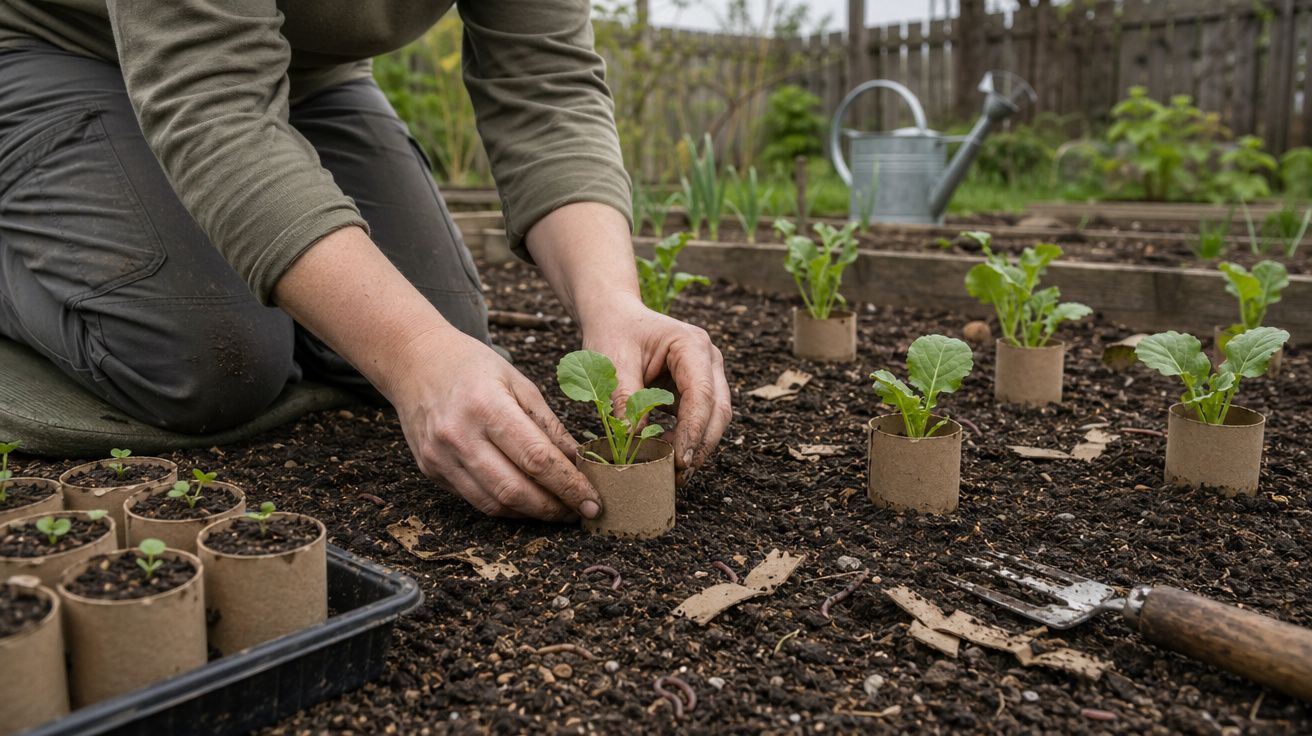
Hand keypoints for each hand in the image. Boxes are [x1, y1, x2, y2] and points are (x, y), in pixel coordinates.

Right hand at [389, 326, 601, 520]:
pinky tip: (527, 501)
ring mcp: (440, 457)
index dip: (569, 486)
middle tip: (581, 512)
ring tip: (559, 510)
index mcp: (487, 407)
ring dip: (532, 514)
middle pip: (515, 490)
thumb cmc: (472, 366)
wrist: (414, 361)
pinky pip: (475, 500)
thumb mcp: (519, 382)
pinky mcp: (430, 471)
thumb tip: (579, 462)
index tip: (593, 501)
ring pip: (494, 504)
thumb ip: (548, 425)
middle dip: (554, 508)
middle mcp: (460, 436)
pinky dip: (506, 506)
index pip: (536, 459)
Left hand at [580, 297, 732, 481]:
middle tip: (679, 475)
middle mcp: (708, 359)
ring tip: (672, 473)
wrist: (613, 317)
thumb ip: (625, 399)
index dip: (694, 431)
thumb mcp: (612, 363)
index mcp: (691, 345)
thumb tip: (635, 439)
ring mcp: (707, 374)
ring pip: (714, 418)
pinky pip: (699, 419)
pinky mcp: (696, 389)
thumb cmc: (613, 333)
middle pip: (718, 410)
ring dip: (696, 446)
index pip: (701, 394)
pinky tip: (668, 457)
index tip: (681, 461)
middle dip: (701, 445)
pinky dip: (687, 440)